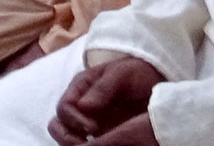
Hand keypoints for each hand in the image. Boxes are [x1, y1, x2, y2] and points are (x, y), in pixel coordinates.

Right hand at [49, 58, 164, 145]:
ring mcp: (87, 122)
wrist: (155, 84)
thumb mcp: (121, 75)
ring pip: (67, 137)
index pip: (64, 107)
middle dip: (67, 138)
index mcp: (79, 88)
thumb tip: (83, 107)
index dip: (74, 120)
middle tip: (86, 144)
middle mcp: (78, 107)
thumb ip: (103, 88)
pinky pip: (86, 144)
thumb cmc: (136, 74)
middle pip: (58, 125)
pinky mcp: (101, 135)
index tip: (93, 128)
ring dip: (73, 145)